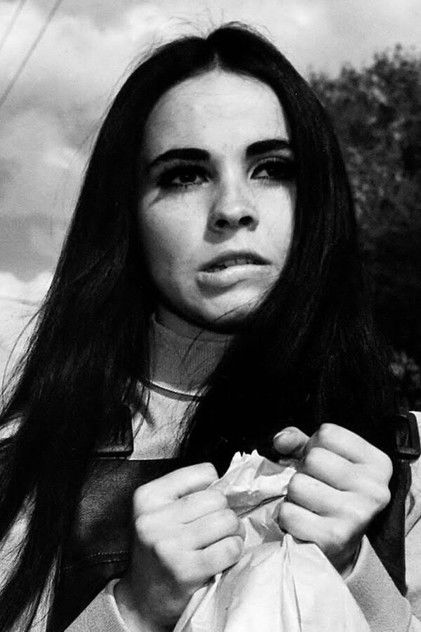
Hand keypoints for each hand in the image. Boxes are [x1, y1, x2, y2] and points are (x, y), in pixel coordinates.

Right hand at [115, 463, 243, 628]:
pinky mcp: (185, 570)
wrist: (141, 600)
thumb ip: (186, 493)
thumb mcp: (158, 512)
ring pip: (227, 521)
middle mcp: (154, 519)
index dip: (213, 488)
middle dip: (226, 512)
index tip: (208, 504)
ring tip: (223, 540)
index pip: (204, 472)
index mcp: (148, 497)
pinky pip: (229, 548)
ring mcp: (169, 544)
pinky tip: (223, 556)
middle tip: (220, 526)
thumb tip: (229, 484)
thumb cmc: (157, 551)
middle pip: (217, 498)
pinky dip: (234, 551)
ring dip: (234, 532)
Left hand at [273, 423, 392, 574]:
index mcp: (377, 464)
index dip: (315, 446)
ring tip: (310, 505)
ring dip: (294, 495)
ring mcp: (355, 514)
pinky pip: (288, 512)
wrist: (344, 548)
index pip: (328, 434)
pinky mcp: (333, 537)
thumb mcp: (327, 460)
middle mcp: (373, 489)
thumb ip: (301, 442)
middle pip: (312, 458)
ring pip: (297, 484)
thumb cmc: (334, 494)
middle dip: (304, 471)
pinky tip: (305, 522)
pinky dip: (288, 517)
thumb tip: (280, 440)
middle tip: (315, 487)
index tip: (324, 465)